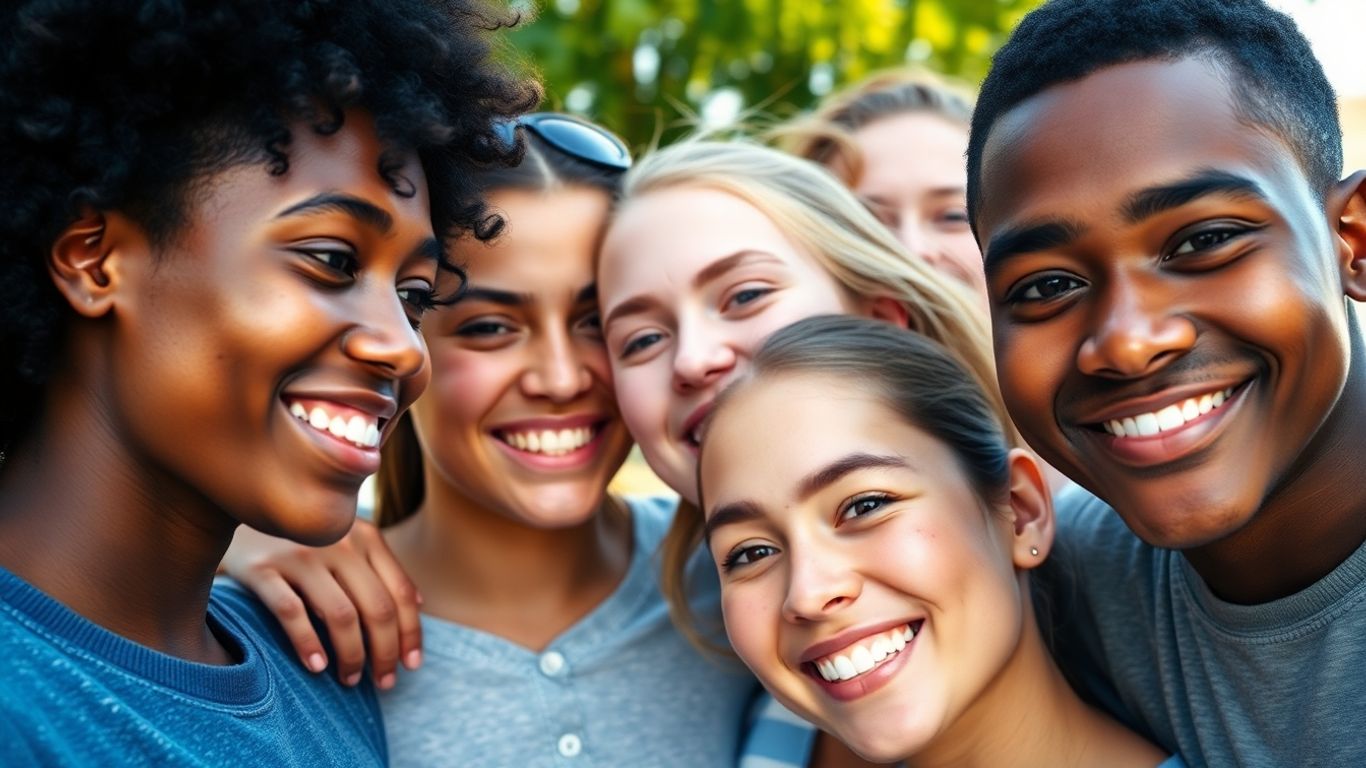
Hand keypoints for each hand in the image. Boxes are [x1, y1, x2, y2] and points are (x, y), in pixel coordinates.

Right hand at [221, 519, 422, 688]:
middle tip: (384, 681)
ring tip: (350, 679)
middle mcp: (338, 542)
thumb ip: (379, 566)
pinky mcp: (262, 568)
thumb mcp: (346, 539)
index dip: (411, 633)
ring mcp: (300, 554)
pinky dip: (308, 644)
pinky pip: (292, 613)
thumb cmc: (301, 536)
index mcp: (365, 536)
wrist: (235, 509)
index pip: (401, 592)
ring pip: (341, 616)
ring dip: (352, 655)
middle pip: (377, 608)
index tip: (412, 664)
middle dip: (386, 652)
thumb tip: (419, 604)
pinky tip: (317, 667)